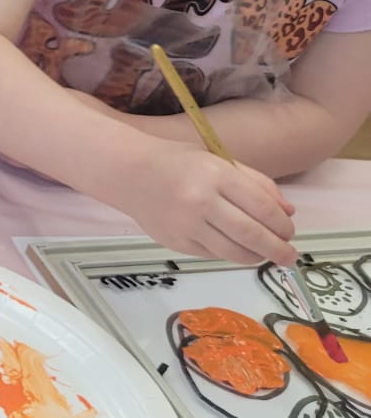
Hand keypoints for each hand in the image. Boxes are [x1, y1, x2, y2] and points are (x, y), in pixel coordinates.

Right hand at [106, 142, 297, 265]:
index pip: (262, 208)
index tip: (291, 233)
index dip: (282, 225)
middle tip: (290, 256)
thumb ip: (256, 183)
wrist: (127, 171)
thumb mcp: (218, 160)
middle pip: (252, 234)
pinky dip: (230, 254)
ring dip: (257, 257)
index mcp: (216, 174)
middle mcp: (201, 201)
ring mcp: (186, 224)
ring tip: (266, 255)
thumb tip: (288, 213)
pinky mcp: (175, 242)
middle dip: (278, 249)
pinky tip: (235, 248)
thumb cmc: (178, 162)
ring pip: (234, 252)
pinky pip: (213, 255)